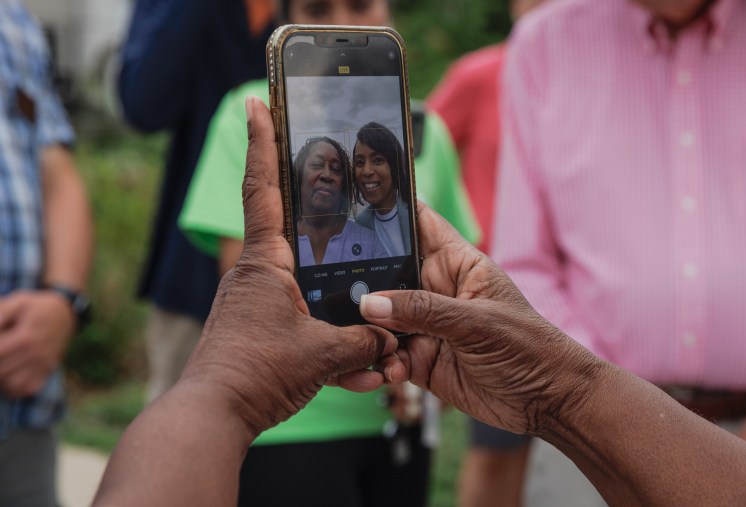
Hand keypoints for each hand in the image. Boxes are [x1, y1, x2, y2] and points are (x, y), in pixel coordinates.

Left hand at [0, 290, 75, 396]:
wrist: (66, 314)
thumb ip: (1, 313)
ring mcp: (43, 364)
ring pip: (10, 383)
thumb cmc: (37, 307)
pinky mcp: (47, 370)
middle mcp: (36, 354)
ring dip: (2, 375)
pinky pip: (25, 389)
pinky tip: (9, 374)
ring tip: (3, 361)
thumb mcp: (19, 302)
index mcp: (26, 337)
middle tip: (2, 351)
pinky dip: (13, 387)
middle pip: (1, 370)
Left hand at [179, 97, 400, 437]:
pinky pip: (304, 329)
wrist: (211, 419)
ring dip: (340, 323)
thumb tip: (390, 340)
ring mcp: (257, 305)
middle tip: (346, 212)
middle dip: (328, 231)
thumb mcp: (322, 354)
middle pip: (298, 238)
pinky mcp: (260, 332)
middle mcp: (258, 276)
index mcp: (266, 263)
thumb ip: (364, 341)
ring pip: (310, 295)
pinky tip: (358, 380)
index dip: (262, 143)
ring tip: (367, 363)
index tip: (256, 104)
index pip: (264, 188)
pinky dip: (331, 351)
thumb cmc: (256, 374)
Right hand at [362, 205, 603, 435]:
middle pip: (387, 272)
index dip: (390, 209)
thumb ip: (423, 310)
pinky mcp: (420, 359)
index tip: (353, 202)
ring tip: (371, 341)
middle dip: (363, 279)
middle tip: (343, 290)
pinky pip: (386, 354)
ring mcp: (425, 325)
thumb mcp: (477, 322)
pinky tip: (392, 370)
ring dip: (369, 329)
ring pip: (380, 317)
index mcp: (457, 263)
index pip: (419, 224)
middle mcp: (436, 290)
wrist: (546, 402)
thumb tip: (371, 303)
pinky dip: (382, 361)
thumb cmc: (529, 348)